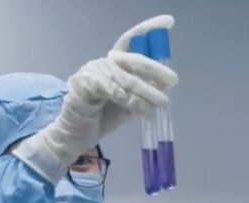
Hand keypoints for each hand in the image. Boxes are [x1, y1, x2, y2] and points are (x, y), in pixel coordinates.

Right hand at [13, 15, 177, 180]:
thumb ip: (144, 92)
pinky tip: (143, 111)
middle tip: (173, 80)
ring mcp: (91, 72)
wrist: (75, 135)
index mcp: (114, 63)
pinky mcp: (83, 85)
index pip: (131, 41)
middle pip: (132, 59)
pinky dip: (130, 101)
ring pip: (125, 79)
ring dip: (147, 92)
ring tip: (162, 104)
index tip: (169, 22)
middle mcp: (103, 63)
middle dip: (155, 69)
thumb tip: (166, 85)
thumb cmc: (102, 117)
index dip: (148, 29)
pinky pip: (112, 90)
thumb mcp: (129, 104)